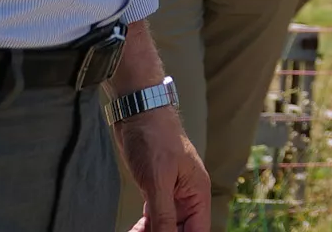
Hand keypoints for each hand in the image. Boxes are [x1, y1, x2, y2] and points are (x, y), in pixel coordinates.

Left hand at [117, 107, 212, 231]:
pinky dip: (144, 227)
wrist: (137, 111)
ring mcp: (171, 193)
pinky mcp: (155, 189)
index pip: (198, 230)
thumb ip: (164, 215)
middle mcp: (188, 195)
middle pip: (182, 229)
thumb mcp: (158, 181)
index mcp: (198, 192)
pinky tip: (134, 231)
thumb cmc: (154, 137)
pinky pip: (154, 217)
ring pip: (166, 225)